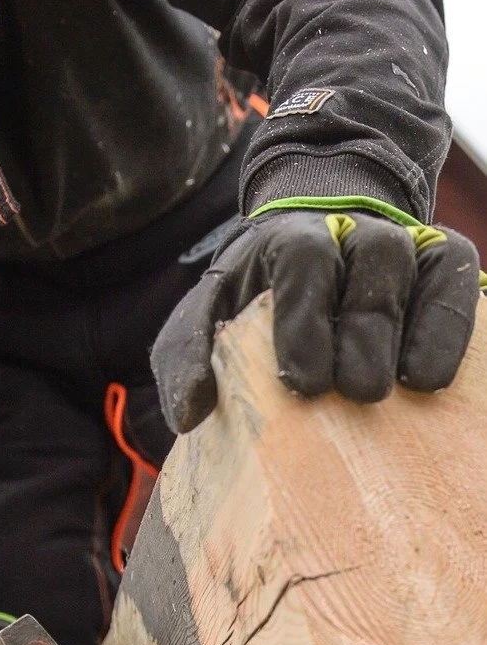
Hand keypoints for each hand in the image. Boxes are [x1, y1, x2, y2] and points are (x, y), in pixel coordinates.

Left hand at [152, 208, 481, 432]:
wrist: (308, 252)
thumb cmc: (250, 300)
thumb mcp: (204, 320)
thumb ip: (188, 358)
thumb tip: (190, 414)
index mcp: (290, 239)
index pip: (306, 263)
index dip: (306, 321)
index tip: (303, 383)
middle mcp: (352, 230)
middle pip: (373, 266)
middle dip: (365, 334)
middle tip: (358, 393)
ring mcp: (401, 243)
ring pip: (421, 270)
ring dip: (418, 330)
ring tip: (407, 388)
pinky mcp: (439, 262)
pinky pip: (456, 282)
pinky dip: (452, 326)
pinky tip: (434, 379)